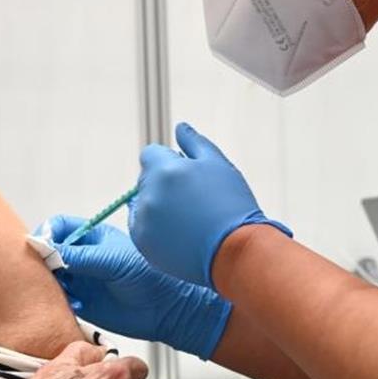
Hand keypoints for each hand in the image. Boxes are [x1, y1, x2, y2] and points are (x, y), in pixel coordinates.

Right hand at [39, 215, 232, 359]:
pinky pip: (59, 299)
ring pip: (51, 276)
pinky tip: (72, 304)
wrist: (166, 309)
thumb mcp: (113, 260)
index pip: (60, 226)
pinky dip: (57, 301)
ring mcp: (82, 279)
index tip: (40, 246)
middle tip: (46, 270)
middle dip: (43, 259)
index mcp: (92, 236)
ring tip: (61, 289)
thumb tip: (47, 250)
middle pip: (50, 251)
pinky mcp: (82, 302)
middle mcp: (84, 256)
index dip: (47, 233)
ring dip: (49, 282)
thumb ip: (80, 255)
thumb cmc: (150, 276)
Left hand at [131, 122, 292, 287]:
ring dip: (159, 206)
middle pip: (147, 179)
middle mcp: (149, 193)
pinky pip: (141, 227)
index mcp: (165, 170)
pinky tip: (179, 233)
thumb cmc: (231, 205)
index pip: (150, 154)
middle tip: (194, 201)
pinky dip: (155, 228)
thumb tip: (179, 127)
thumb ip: (195, 143)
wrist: (235, 251)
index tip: (188, 177)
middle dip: (164, 183)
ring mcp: (143, 220)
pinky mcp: (142, 243)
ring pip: (143, 204)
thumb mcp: (219, 165)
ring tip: (189, 220)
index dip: (169, 162)